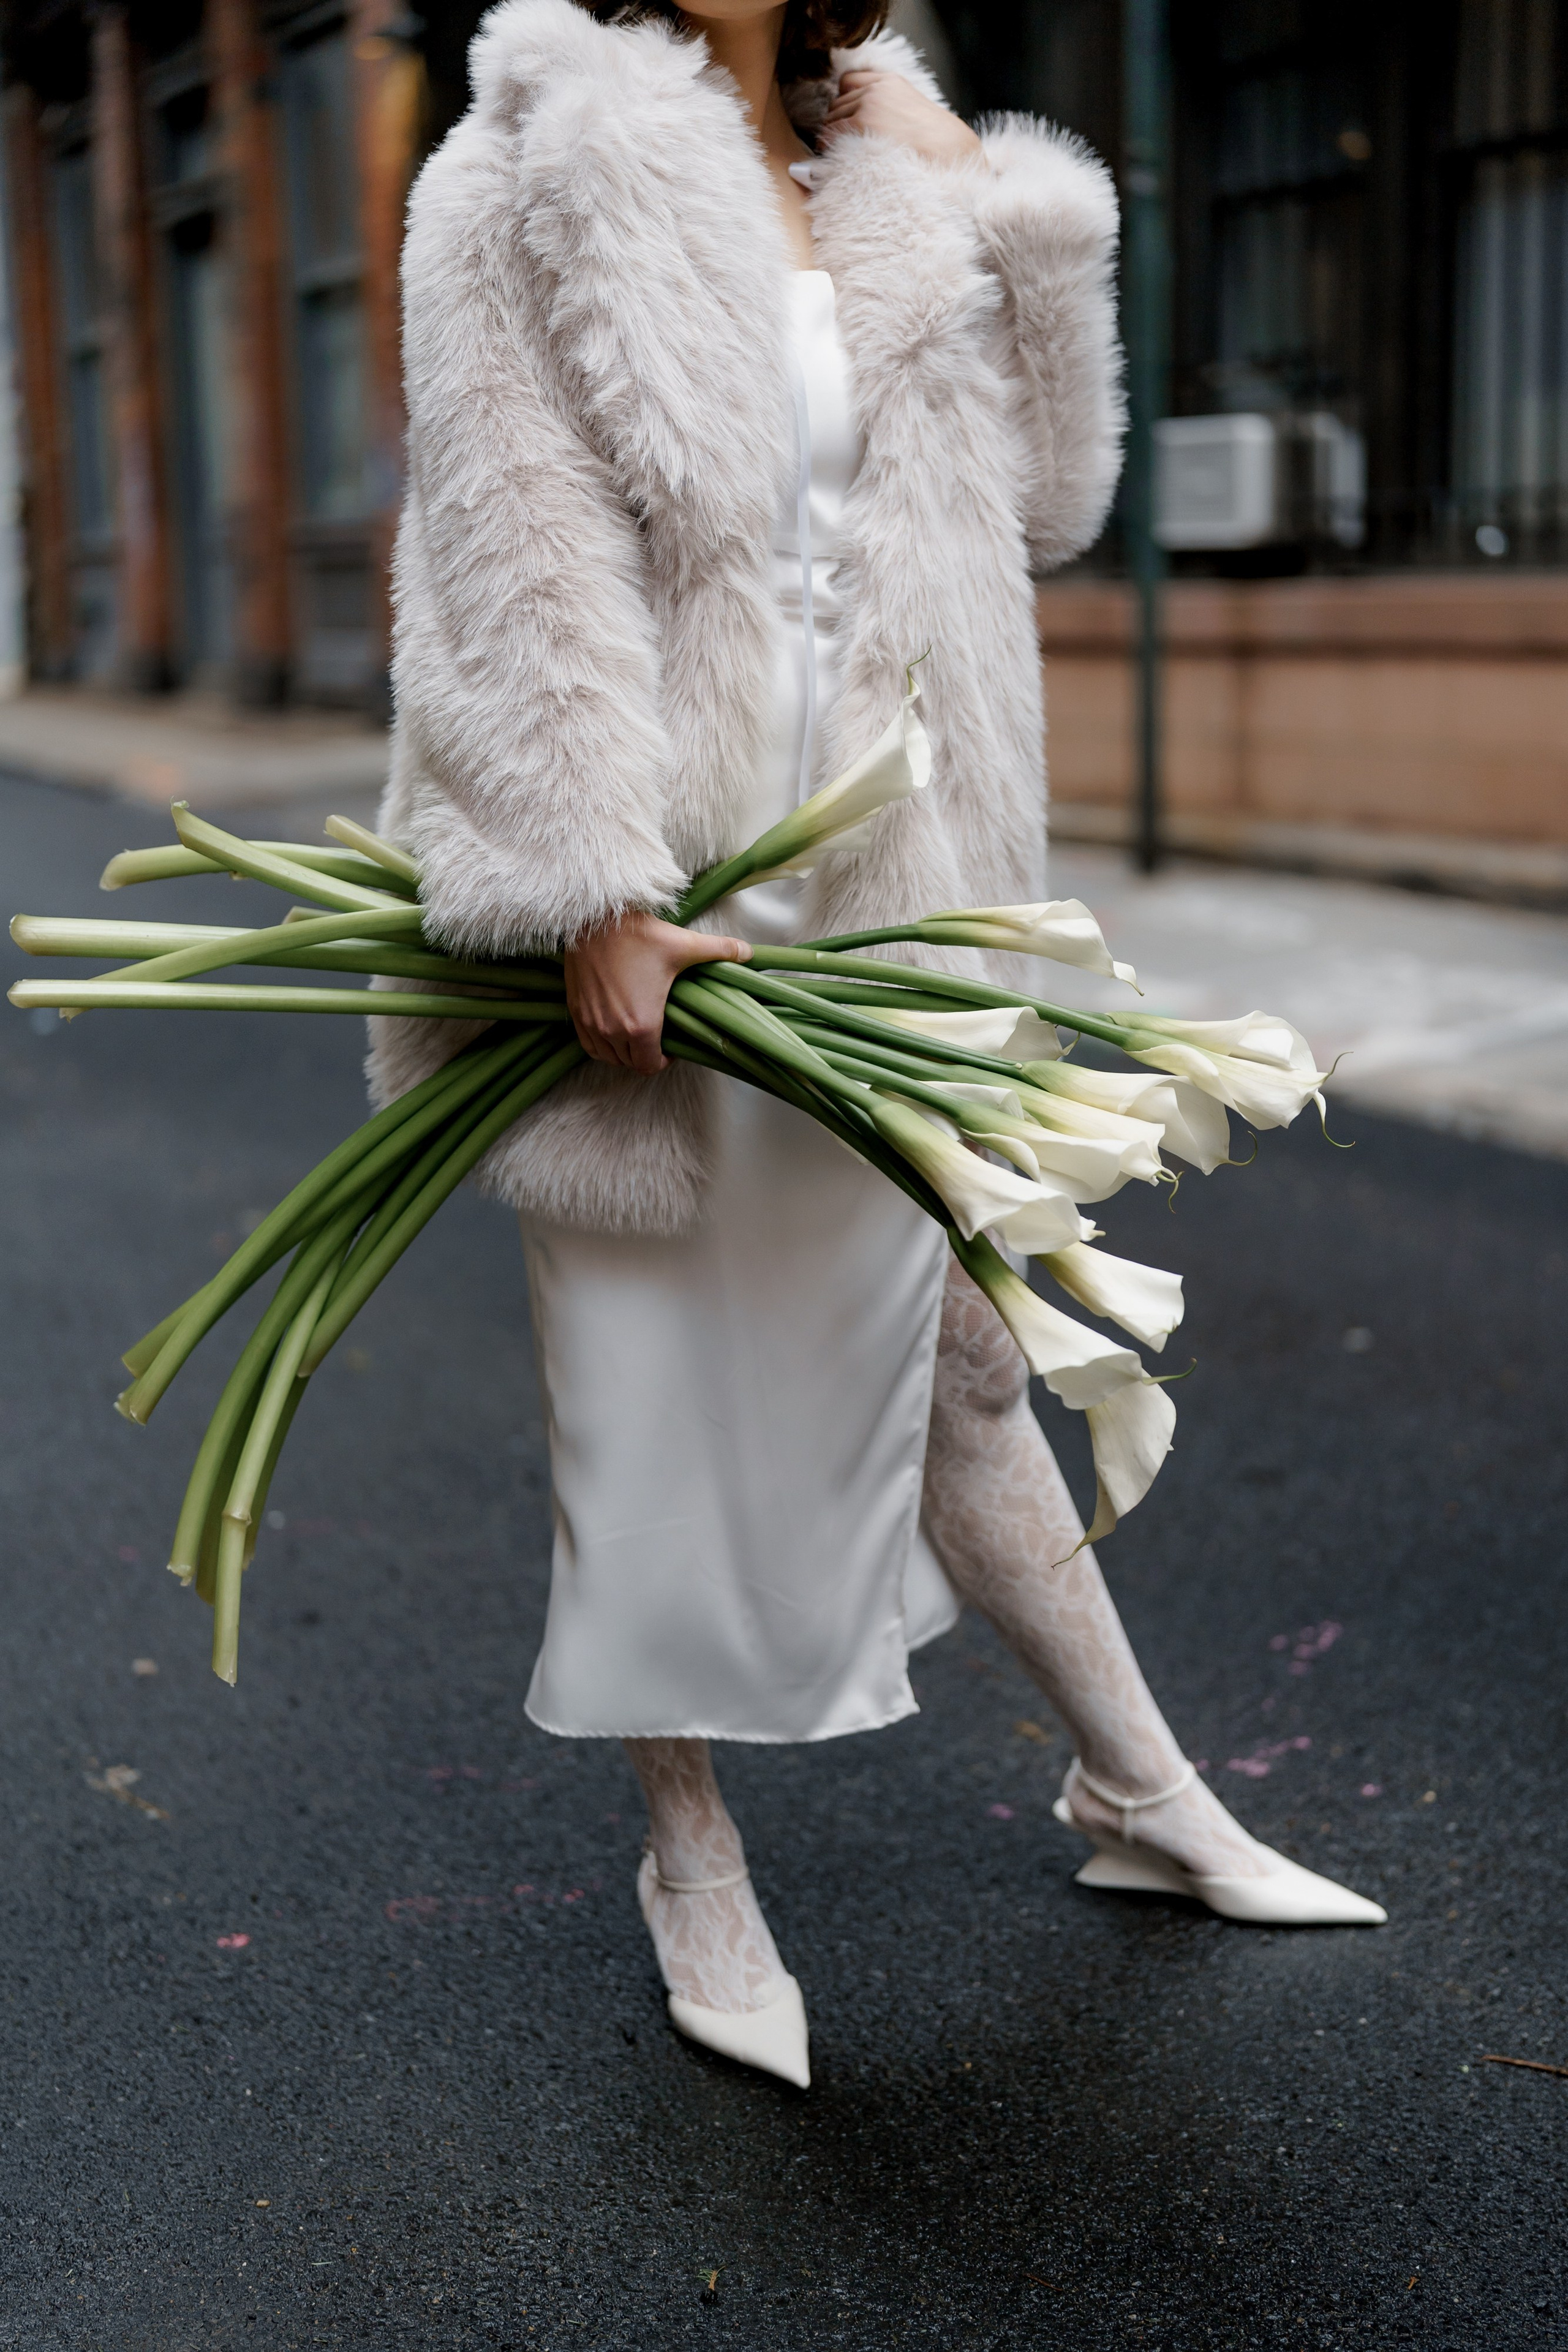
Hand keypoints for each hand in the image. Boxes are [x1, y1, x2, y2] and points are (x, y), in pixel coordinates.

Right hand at [564, 910, 750, 1074]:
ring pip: (608, 1057)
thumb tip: (749, 952)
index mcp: (641, 1026)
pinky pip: (588, 1044)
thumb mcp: (684, 945)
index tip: (671, 1046)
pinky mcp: (575, 1011)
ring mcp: (591, 1023)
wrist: (594, 919)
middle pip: (630, 1064)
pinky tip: (613, 1027)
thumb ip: (720, 950)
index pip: (650, 1067)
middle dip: (645, 1056)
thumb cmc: (639, 935)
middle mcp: (612, 1031)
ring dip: (622, 1052)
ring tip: (636, 1033)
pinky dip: (601, 1043)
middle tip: (657, 1038)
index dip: (665, 1061)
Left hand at [819, 70, 982, 167]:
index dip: (844, 102)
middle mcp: (875, 89)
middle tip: (844, 146)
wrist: (948, 152)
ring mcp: (868, 104)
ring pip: (829, 120)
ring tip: (842, 155)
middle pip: (835, 103)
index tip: (849, 121)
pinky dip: (829, 147)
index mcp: (889, 81)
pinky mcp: (862, 124)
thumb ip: (885, 106)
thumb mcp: (909, 110)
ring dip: (832, 137)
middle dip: (837, 124)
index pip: (847, 82)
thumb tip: (854, 118)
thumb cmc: (932, 143)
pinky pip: (829, 135)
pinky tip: (837, 159)